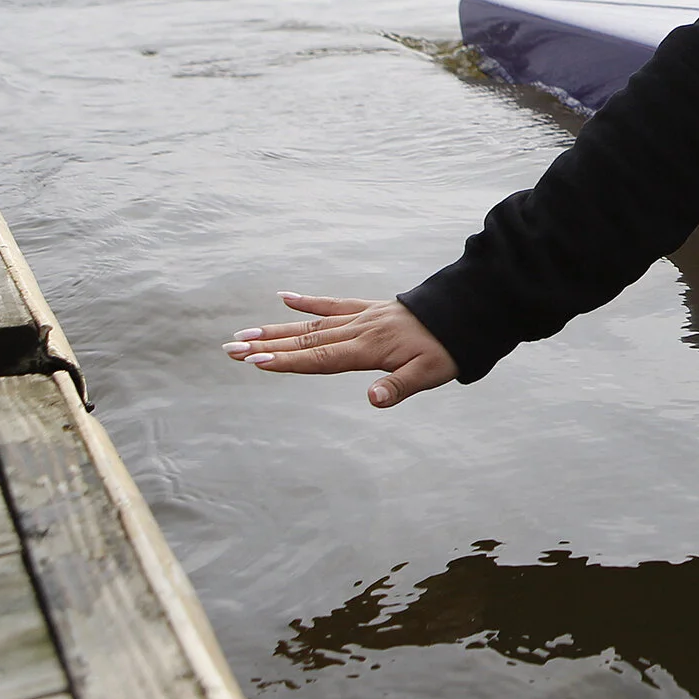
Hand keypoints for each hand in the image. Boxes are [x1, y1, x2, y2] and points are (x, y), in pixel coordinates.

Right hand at [224, 293, 458, 407]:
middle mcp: (359, 330)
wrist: (468, 312)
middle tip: (230, 349)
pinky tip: (284, 298)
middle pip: (305, 339)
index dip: (287, 361)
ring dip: (276, 329)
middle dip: (266, 346)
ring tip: (244, 334)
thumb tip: (372, 400)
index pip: (319, 358)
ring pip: (311, 322)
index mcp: (368, 348)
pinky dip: (308, 301)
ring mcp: (362, 317)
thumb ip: (398, 387)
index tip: (255, 362)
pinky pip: (333, 303)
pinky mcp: (369, 308)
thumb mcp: (430, 373)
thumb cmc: (448, 348)